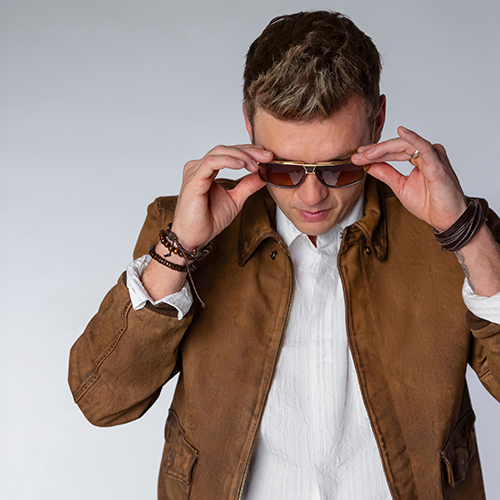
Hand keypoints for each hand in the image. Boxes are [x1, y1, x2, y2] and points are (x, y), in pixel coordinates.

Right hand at [171, 144, 270, 249]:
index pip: (229, 152)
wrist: (194, 238)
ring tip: (255, 164)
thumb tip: (263, 174)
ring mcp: (195, 172)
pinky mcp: (194, 180)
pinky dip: (228, 161)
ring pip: (219, 152)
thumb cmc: (207, 220)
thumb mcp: (235, 199)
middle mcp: (199, 167)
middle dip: (248, 151)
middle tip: (266, 156)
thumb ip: (247, 185)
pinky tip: (242, 165)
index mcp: (207, 170)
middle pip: (225, 149)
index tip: (266, 156)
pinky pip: (211, 163)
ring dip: (241, 155)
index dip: (249, 152)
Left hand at [352, 126, 466, 230]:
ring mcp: (433, 157)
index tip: (357, 156)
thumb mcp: (400, 187)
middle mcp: (426, 154)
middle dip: (375, 151)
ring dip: (384, 148)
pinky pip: (424, 147)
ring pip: (406, 145)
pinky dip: (412, 138)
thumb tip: (369, 165)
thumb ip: (386, 174)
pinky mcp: (437, 164)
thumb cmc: (429, 203)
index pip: (393, 151)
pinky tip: (401, 132)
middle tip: (358, 155)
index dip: (374, 153)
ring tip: (368, 153)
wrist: (445, 219)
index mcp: (418, 159)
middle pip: (397, 146)